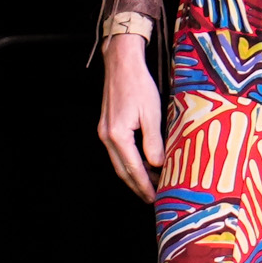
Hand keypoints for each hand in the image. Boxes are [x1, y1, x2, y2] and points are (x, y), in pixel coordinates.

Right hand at [98, 33, 163, 202]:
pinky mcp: (107, 126)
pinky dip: (130, 162)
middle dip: (137, 186)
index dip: (144, 186)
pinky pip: (118, 151)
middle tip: (153, 198)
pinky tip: (143, 164)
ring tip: (151, 184)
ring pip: (119, 162)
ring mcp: (104, 131)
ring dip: (134, 175)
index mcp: (117, 135)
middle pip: (122, 170)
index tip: (155, 198)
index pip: (133, 169)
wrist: (122, 64)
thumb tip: (157, 165)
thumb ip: (153, 142)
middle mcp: (106, 136)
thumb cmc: (138, 84)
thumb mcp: (152, 113)